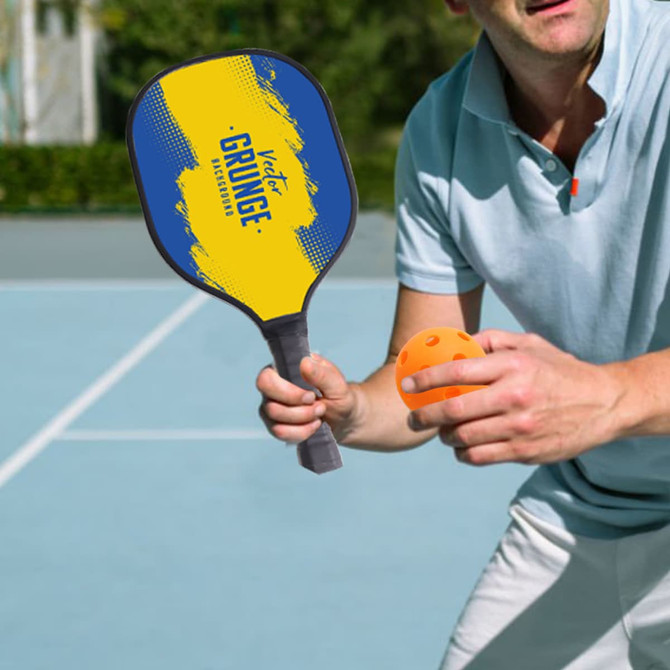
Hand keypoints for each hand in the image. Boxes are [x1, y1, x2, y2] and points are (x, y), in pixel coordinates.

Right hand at [256, 353, 359, 443]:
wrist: (343, 418)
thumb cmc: (338, 395)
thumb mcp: (337, 384)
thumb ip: (322, 374)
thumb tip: (304, 363)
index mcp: (284, 369)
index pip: (266, 379)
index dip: (287, 392)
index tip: (311, 396)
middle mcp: (273, 388)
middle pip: (269, 404)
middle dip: (298, 411)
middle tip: (320, 408)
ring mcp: (271, 407)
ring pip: (275, 420)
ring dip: (302, 420)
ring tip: (319, 415)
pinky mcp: (275, 425)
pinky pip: (280, 433)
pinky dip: (301, 432)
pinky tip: (313, 425)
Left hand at [402, 329, 625, 465]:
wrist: (603, 403)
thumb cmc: (559, 370)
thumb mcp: (529, 344)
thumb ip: (491, 340)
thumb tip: (454, 345)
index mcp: (512, 366)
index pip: (456, 372)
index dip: (425, 380)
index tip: (407, 386)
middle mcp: (514, 396)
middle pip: (454, 409)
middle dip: (425, 415)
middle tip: (414, 418)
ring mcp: (520, 427)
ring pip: (464, 437)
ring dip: (444, 436)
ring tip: (441, 432)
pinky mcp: (526, 451)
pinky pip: (480, 457)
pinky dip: (463, 454)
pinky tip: (461, 448)